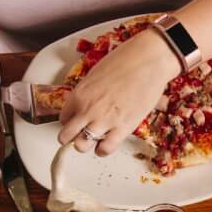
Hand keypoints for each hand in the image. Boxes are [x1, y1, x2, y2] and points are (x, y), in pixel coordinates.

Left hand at [57, 34, 179, 155]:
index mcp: (79, 94)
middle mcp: (87, 110)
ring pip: (81, 146)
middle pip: (66, 136)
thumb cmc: (125, 61)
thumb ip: (88, 92)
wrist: (148, 61)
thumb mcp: (97, 74)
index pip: (63, 117)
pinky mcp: (122, 128)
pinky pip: (105, 149)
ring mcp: (104, 121)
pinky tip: (106, 144)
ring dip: (85, 145)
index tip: (76, 121)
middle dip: (71, 137)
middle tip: (79, 135)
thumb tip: (89, 101)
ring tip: (93, 141)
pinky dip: (103, 150)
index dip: (70, 121)